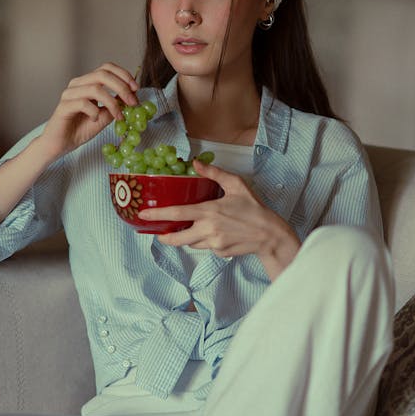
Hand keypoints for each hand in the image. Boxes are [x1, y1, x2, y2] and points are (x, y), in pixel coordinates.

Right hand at [41, 63, 139, 157]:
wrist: (60, 144)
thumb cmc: (80, 130)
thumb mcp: (104, 117)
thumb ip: (115, 106)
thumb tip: (131, 98)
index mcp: (87, 82)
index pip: (107, 68)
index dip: (124, 75)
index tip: (136, 89)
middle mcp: (78, 84)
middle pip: (102, 74)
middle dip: (122, 87)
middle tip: (132, 102)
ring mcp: (70, 94)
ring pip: (95, 88)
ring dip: (112, 102)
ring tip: (118, 116)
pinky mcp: (64, 106)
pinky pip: (83, 103)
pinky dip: (94, 112)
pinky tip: (94, 120)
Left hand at [138, 159, 300, 280]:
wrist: (270, 235)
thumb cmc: (254, 208)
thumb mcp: (236, 185)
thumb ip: (214, 173)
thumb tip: (196, 163)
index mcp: (210, 211)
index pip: (177, 214)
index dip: (157, 214)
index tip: (144, 214)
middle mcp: (208, 229)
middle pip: (177, 238)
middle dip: (164, 237)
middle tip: (158, 233)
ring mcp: (213, 243)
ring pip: (191, 242)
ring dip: (188, 236)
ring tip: (193, 227)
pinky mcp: (219, 252)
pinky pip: (206, 247)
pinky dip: (206, 241)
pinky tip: (217, 233)